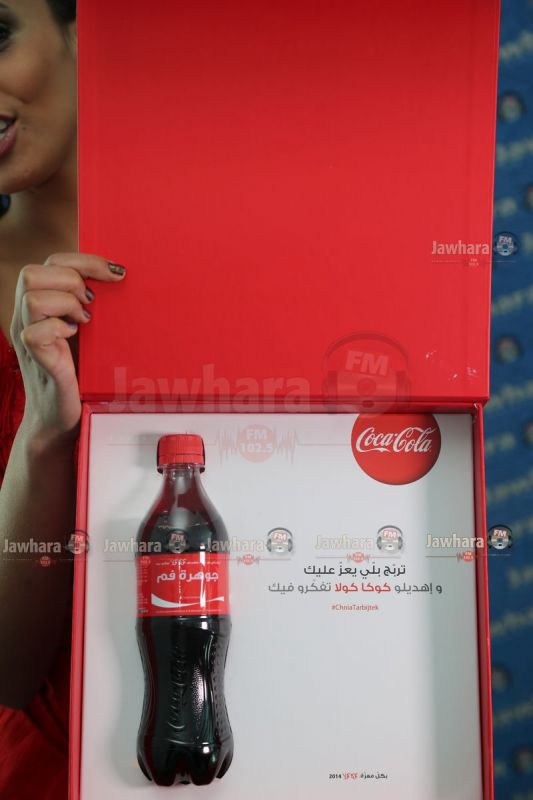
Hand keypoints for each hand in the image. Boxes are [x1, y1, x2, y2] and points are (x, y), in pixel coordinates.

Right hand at [10, 253, 125, 448]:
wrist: (63, 416)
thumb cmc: (79, 374)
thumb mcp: (87, 332)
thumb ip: (91, 306)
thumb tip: (121, 279)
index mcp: (40, 305)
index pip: (51, 262)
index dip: (84, 260)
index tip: (117, 272)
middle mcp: (26, 317)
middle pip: (32, 272)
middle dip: (71, 279)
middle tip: (93, 302)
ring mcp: (27, 337)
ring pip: (31, 297)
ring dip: (66, 304)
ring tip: (85, 322)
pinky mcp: (36, 359)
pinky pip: (36, 332)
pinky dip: (59, 329)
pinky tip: (75, 338)